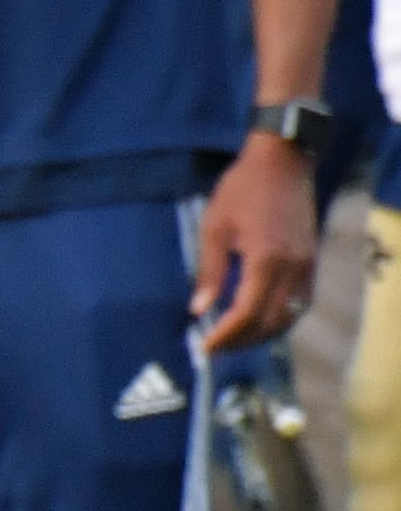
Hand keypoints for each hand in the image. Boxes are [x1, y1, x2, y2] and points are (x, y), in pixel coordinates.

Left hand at [195, 133, 317, 351]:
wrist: (283, 163)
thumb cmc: (241, 190)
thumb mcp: (214, 228)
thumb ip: (209, 271)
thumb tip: (198, 309)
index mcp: (266, 260)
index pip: (247, 313)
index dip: (226, 335)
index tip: (205, 348)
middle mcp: (293, 269)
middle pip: (270, 321)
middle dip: (242, 340)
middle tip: (215, 348)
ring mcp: (307, 267)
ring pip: (289, 316)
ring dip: (262, 333)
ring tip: (233, 339)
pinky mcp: (312, 262)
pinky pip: (300, 302)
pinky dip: (280, 318)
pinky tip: (259, 320)